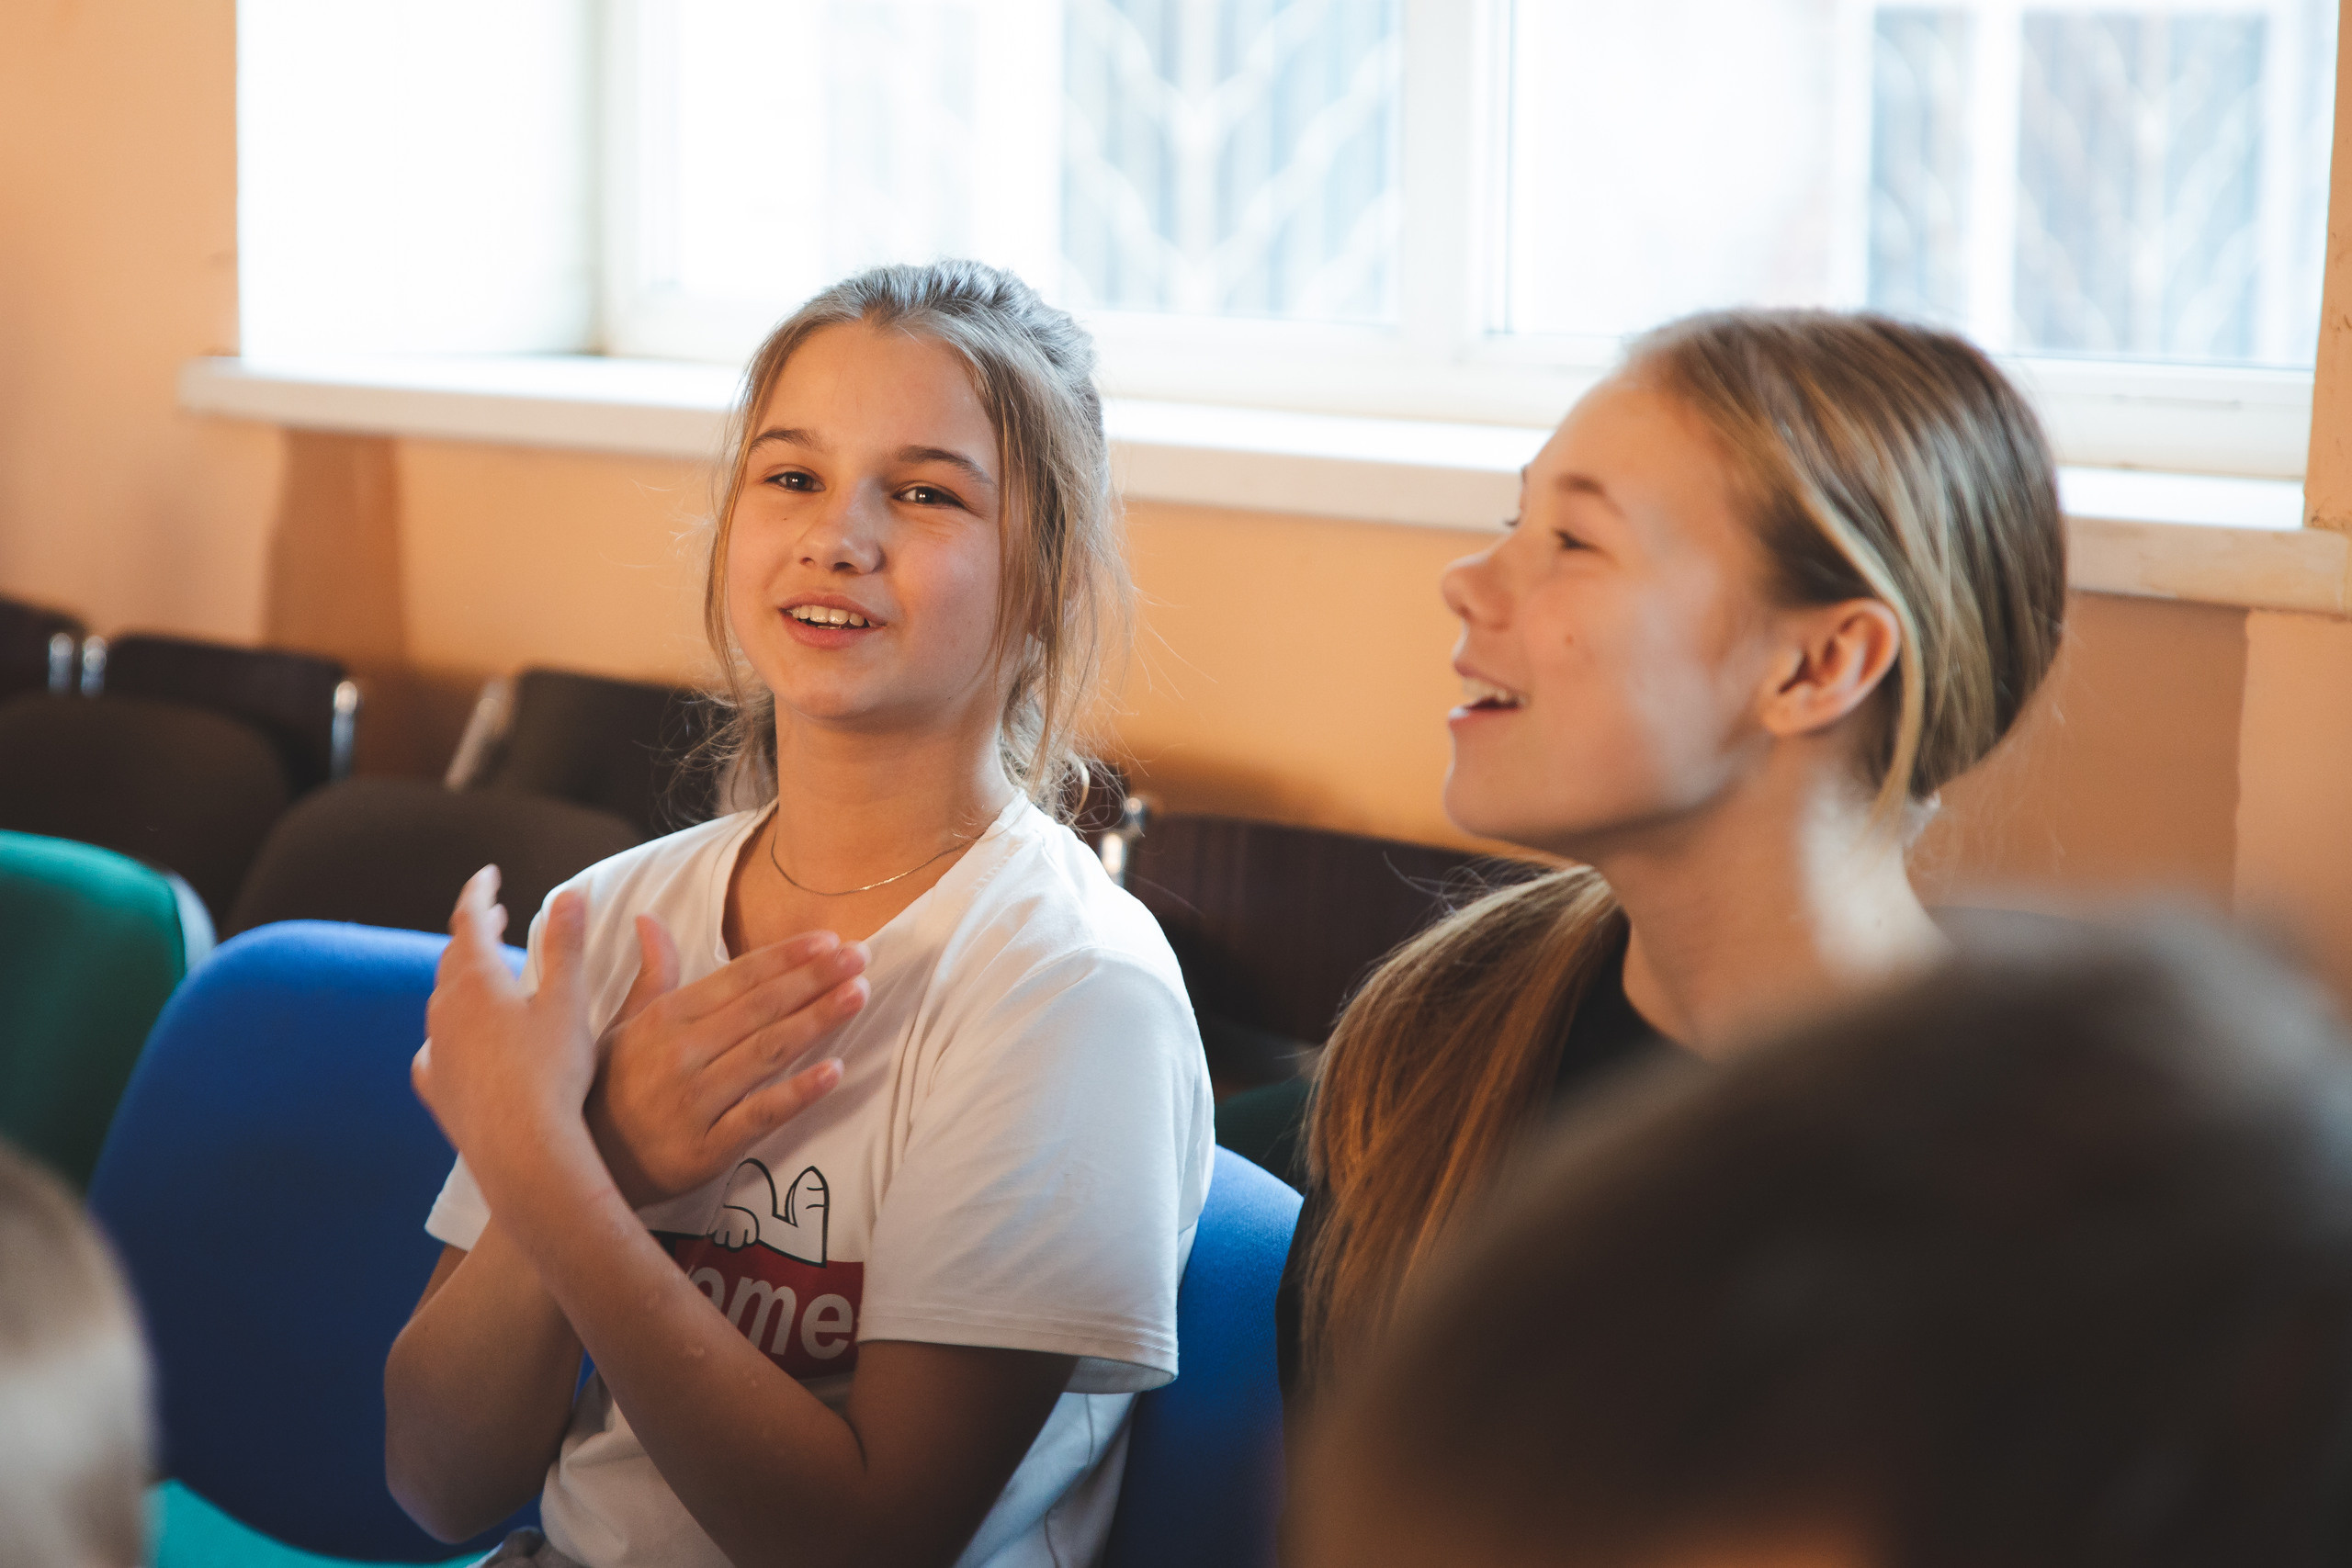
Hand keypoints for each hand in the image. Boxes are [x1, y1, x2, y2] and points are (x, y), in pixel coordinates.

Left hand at [413, 868, 598, 1190]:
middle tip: (494, 917)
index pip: (470, 919)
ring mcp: (437, 1051)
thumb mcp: (568, 1002)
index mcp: (478, 981)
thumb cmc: (553, 1073)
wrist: (522, 1150)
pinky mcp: (437, 1088)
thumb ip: (566, 945)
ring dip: (462, 980)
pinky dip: (447, 1035)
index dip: (480, 892)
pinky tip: (452, 1045)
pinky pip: (434, 1051)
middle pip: (454, 958)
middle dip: (474, 932)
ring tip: (483, 976)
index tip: (489, 874)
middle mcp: (446, 1011)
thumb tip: (570, 892)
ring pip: (442, 1002)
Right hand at [585, 914, 865, 1207]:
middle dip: (813, 979)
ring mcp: (694, 1102)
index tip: (828, 940)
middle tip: (860, 957)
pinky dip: (797, 1093)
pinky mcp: (706, 1149)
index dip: (784, 957)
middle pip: (759, 1009)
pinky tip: (835, 1071)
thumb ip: (651, 974)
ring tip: (857, 995)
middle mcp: (681, 1053)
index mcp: (664, 1018)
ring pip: (765, 1053)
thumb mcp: (620, 1026)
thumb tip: (648, 917)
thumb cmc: (607, 1091)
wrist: (580, 1168)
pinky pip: (759, 1115)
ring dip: (815, 1021)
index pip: (736, 978)